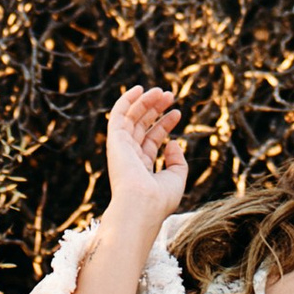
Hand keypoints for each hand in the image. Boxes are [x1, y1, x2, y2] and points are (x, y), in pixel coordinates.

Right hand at [104, 84, 188, 223]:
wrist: (143, 204)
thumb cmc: (159, 198)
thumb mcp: (176, 178)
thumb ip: (177, 161)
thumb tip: (173, 143)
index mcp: (141, 167)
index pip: (151, 139)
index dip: (164, 124)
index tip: (177, 112)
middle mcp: (129, 156)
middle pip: (141, 126)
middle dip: (155, 109)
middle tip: (170, 95)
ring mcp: (121, 148)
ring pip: (131, 118)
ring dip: (145, 102)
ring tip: (163, 91)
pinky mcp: (115, 140)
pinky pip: (118, 115)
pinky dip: (126, 101)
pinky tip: (139, 89)